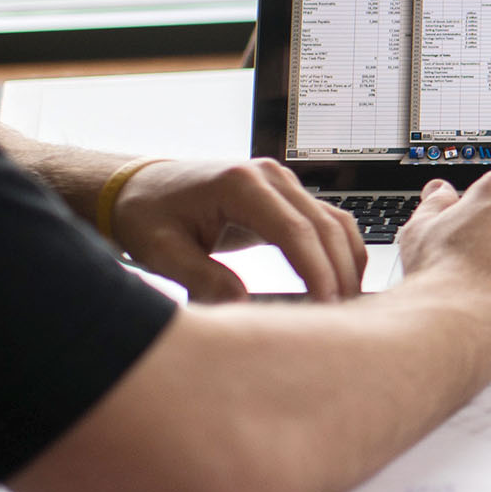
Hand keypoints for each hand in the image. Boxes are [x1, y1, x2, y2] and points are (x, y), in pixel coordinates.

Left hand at [110, 158, 366, 303]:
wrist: (141, 187)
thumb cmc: (148, 214)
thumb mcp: (163, 252)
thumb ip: (203, 279)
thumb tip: (244, 308)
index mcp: (240, 183)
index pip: (294, 229)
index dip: (316, 269)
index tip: (326, 305)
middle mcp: (269, 176)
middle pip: (324, 225)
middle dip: (339, 271)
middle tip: (346, 315)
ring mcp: (282, 182)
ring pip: (334, 222)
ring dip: (346, 261)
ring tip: (348, 303)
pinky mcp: (286, 196)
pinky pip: (325, 221)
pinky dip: (338, 251)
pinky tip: (339, 282)